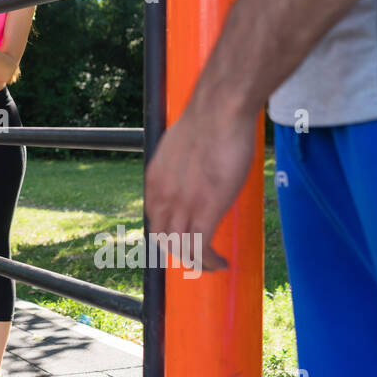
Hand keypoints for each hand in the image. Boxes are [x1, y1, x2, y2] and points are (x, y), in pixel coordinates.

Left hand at [143, 87, 259, 272]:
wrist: (218, 111)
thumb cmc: (207, 122)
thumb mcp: (179, 148)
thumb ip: (179, 166)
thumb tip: (190, 171)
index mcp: (154, 181)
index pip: (154, 219)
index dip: (168, 234)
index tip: (183, 239)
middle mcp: (162, 196)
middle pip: (163, 239)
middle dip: (180, 253)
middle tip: (198, 257)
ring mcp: (182, 204)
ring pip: (181, 248)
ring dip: (196, 262)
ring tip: (212, 265)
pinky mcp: (205, 209)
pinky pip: (201, 247)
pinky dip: (210, 261)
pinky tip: (222, 263)